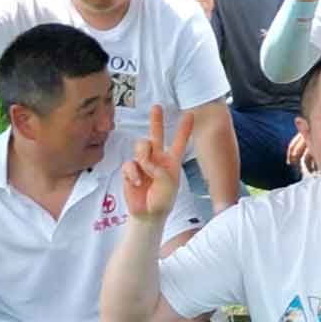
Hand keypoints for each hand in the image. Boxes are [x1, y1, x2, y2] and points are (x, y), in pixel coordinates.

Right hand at [119, 103, 184, 218]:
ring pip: (141, 146)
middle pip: (156, 135)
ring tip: (145, 169)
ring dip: (143, 155)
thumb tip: (145, 161)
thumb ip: (160, 170)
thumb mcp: (169, 185)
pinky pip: (130, 163)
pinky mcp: (130, 170)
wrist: (147, 214)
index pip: (179, 142)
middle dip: (156, 120)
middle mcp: (158, 159)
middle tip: (157, 107)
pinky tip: (136, 182)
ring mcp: (143, 163)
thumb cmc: (162, 201)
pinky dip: (133, 173)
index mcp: (172, 162)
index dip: (184, 128)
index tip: (190, 114)